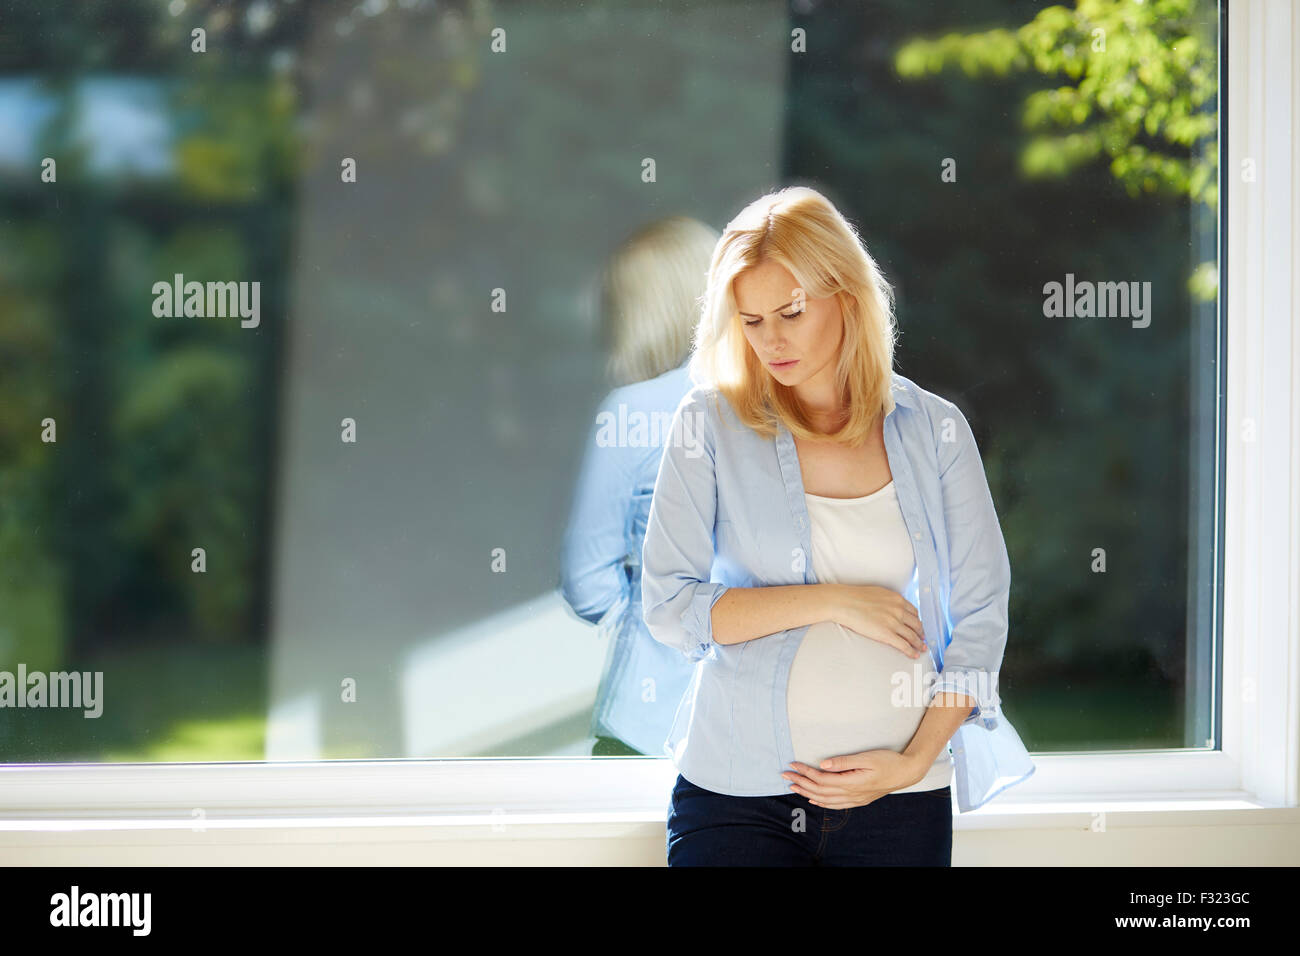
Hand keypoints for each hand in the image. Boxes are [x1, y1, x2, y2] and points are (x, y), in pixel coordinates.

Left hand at [782, 750, 922, 808]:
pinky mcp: (859, 799)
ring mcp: (855, 799)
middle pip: (820, 791)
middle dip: (801, 782)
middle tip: (785, 774)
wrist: (906, 772)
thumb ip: (843, 762)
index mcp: (851, 782)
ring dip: (807, 792)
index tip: (793, 763)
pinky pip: (836, 805)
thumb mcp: (866, 757)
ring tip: (793, 786)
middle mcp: (851, 794)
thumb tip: (822, 764)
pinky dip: (822, 802)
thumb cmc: (888, 761)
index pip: (821, 779)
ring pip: (826, 799)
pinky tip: (814, 799)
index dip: (805, 772)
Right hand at [826, 583, 926, 658]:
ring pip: (912, 636)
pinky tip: (914, 655)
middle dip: (921, 633)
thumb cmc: (855, 597)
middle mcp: (899, 610)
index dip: (918, 621)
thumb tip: (890, 606)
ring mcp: (894, 622)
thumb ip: (888, 600)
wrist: (844, 602)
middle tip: (922, 639)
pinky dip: (911, 651)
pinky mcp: (887, 634)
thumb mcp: (878, 593)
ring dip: (918, 643)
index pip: (914, 612)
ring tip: (921, 648)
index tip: (918, 626)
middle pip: (917, 624)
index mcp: (897, 599)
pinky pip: (904, 645)